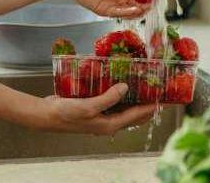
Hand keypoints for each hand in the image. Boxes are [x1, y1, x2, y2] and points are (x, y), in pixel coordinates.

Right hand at [37, 83, 158, 134]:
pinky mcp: (93, 108)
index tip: (162, 100)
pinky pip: (111, 101)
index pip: (135, 116)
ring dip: (133, 99)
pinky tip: (119, 84)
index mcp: (109, 125)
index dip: (150, 107)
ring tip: (143, 87)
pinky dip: (118, 94)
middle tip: (156, 92)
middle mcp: (107, 122)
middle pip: (133, 114)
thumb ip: (108, 98)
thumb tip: (125, 88)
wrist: (47, 115)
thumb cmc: (66, 114)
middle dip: (145, 105)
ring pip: (123, 108)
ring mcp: (100, 116)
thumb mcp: (89, 106)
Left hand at [57, 0, 146, 18]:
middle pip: (137, 1)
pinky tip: (135, 10)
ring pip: (130, 9)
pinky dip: (128, 12)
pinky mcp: (104, 9)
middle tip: (154, 2)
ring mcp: (113, 2)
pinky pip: (118, 13)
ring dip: (139, 10)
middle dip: (146, 3)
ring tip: (147, 7)